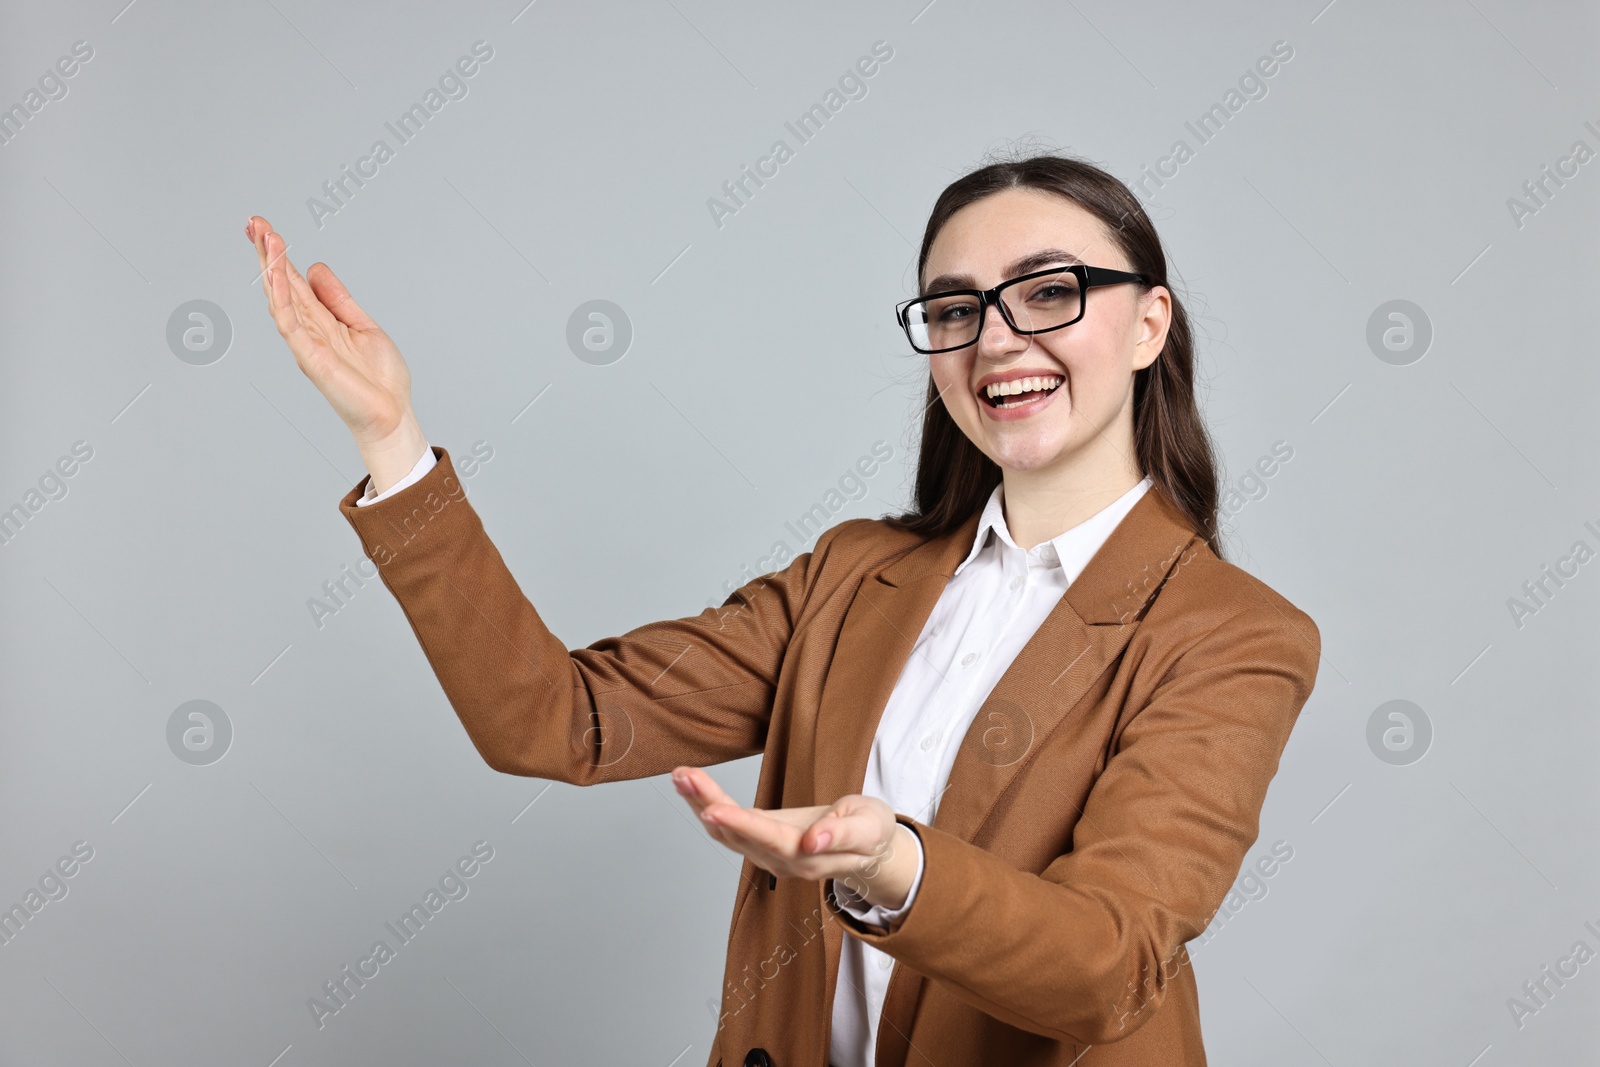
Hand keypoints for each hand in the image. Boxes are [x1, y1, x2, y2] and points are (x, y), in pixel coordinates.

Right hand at [245, 216, 426, 489]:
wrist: (391, 413)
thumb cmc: (378, 378)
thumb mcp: (362, 325)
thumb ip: (338, 299)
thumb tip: (314, 268)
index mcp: (320, 320)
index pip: (293, 281)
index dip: (278, 254)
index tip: (263, 227)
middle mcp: (307, 330)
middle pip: (280, 285)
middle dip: (267, 254)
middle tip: (255, 221)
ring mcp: (306, 343)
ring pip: (280, 299)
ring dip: (272, 268)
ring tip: (267, 237)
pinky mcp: (310, 358)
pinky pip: (290, 325)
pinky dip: (281, 300)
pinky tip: (276, 276)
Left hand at [671, 766, 917, 910]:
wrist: (869, 847)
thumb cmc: (871, 831)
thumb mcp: (869, 827)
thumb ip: (842, 834)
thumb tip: (813, 842)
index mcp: (808, 856)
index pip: (769, 839)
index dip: (741, 824)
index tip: (714, 809)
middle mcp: (780, 860)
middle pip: (737, 835)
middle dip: (708, 804)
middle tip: (684, 777)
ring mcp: (767, 854)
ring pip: (725, 832)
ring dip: (700, 803)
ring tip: (681, 775)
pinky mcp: (760, 842)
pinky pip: (727, 827)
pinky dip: (707, 804)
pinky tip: (692, 786)